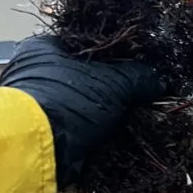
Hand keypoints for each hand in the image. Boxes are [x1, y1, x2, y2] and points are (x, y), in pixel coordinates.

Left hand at [0, 35, 163, 186]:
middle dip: (109, 86)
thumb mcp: (115, 82)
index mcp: (44, 47)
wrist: (41, 148)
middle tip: (135, 94)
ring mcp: (37, 103)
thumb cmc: (69, 100)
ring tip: (128, 116)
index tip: (134, 67)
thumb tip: (157, 80)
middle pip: (83, 74)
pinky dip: (92, 129)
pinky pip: (75, 124)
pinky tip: (112, 134)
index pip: (85, 44)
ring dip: (102, 111)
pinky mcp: (42, 131)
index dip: (113, 55)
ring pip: (81, 102)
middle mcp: (34, 72)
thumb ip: (138, 77)